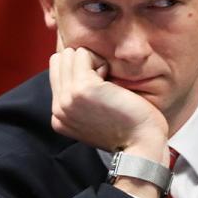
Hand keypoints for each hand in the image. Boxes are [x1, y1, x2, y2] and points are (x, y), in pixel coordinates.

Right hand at [48, 45, 168, 161]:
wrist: (141, 144)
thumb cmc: (128, 128)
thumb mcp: (95, 116)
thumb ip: (79, 99)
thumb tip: (78, 67)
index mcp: (58, 116)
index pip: (56, 72)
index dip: (79, 71)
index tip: (100, 90)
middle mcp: (58, 108)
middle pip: (60, 59)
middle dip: (84, 64)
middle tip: (105, 85)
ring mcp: (67, 98)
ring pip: (70, 54)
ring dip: (93, 62)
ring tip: (108, 85)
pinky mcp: (81, 89)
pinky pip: (83, 53)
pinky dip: (101, 62)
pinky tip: (113, 84)